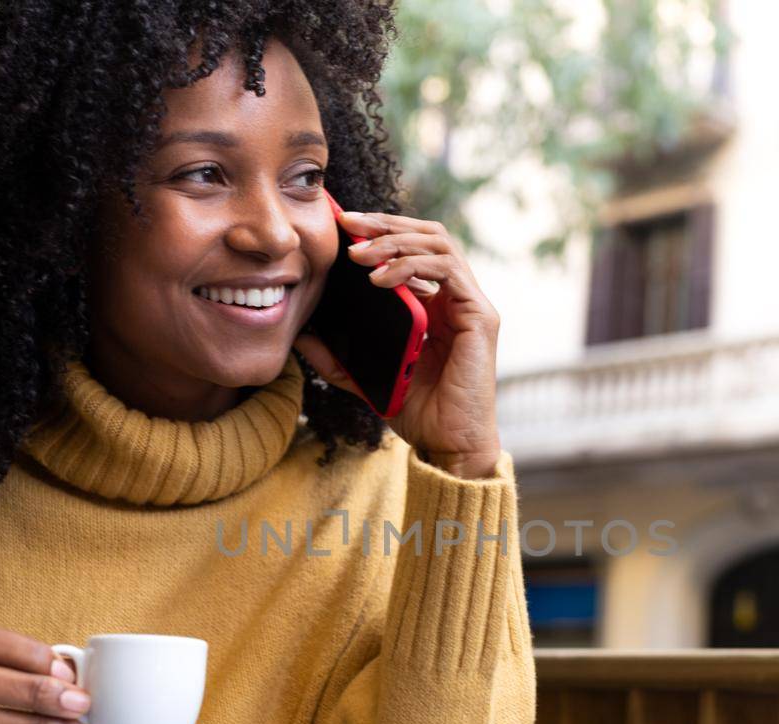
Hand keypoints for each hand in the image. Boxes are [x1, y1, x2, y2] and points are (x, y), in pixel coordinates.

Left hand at [293, 211, 502, 478]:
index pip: (411, 247)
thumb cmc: (416, 413)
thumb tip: (298, 335)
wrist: (446, 446)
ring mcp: (471, 304)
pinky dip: (412, 266)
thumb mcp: (364, 377)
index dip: (379, 230)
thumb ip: (335, 357)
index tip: (342, 228)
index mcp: (434, 303)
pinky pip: (448, 270)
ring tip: (360, 256)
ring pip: (438, 243)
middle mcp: (455, 297)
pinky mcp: (480, 316)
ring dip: (395, 241)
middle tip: (348, 225)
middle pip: (426, 234)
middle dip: (385, 223)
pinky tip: (381, 279)